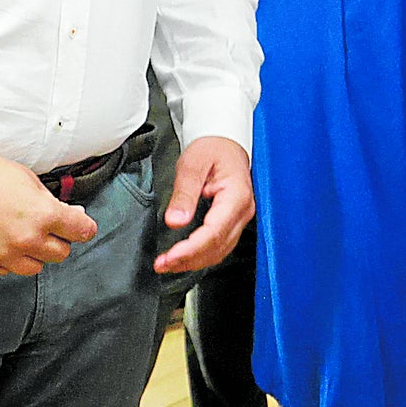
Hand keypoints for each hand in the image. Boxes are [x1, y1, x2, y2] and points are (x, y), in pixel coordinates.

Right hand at [0, 150, 95, 276]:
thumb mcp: (28, 180)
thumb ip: (51, 202)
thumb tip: (71, 214)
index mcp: (45, 215)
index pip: (83, 231)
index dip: (82, 226)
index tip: (79, 224)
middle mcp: (28, 240)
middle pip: (61, 253)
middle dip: (58, 240)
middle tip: (47, 228)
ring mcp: (4, 255)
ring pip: (35, 267)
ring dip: (34, 254)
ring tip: (22, 236)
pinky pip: (7, 271)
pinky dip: (8, 260)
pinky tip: (0, 242)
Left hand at [154, 137, 254, 274]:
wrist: (225, 142)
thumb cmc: (211, 149)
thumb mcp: (192, 165)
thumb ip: (184, 194)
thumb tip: (176, 221)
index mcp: (236, 196)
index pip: (215, 231)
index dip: (192, 248)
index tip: (170, 256)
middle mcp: (243, 210)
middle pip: (218, 245)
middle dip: (189, 259)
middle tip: (162, 264)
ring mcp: (241, 217)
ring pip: (221, 250)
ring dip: (194, 261)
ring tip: (167, 265)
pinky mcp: (234, 221)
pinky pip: (221, 245)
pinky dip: (202, 255)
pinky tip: (184, 258)